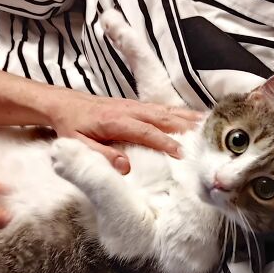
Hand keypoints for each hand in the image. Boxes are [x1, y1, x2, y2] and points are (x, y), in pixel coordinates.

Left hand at [46, 90, 204, 173]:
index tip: (182, 154)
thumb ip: (101, 156)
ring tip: (210, 126)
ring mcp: (135, 105)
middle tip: (208, 139)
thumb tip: (125, 168)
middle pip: (163, 118)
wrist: (63, 104)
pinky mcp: (137, 104)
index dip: (165, 142)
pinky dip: (181, 112)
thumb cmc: (70, 126)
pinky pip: (163, 108)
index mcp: (116, 121)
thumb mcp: (78, 144)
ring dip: (188, 118)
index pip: (146, 132)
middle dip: (186, 128)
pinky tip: (195, 118)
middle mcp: (129, 109)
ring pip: (167, 110)